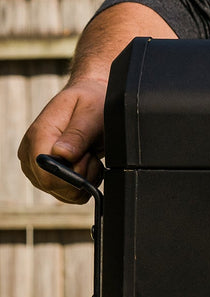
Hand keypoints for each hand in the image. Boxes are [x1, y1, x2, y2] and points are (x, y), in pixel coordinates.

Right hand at [18, 77, 106, 203]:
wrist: (90, 103)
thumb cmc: (91, 104)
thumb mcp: (91, 113)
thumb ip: (78, 135)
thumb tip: (62, 154)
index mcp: (38, 135)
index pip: (47, 174)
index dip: (74, 174)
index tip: (87, 156)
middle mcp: (31, 153)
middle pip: (54, 186)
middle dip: (81, 176)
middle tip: (90, 154)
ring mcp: (36, 167)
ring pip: (63, 193)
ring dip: (84, 180)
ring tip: (88, 156)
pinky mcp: (46, 175)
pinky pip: (67, 194)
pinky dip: (83, 184)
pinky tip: (87, 165)